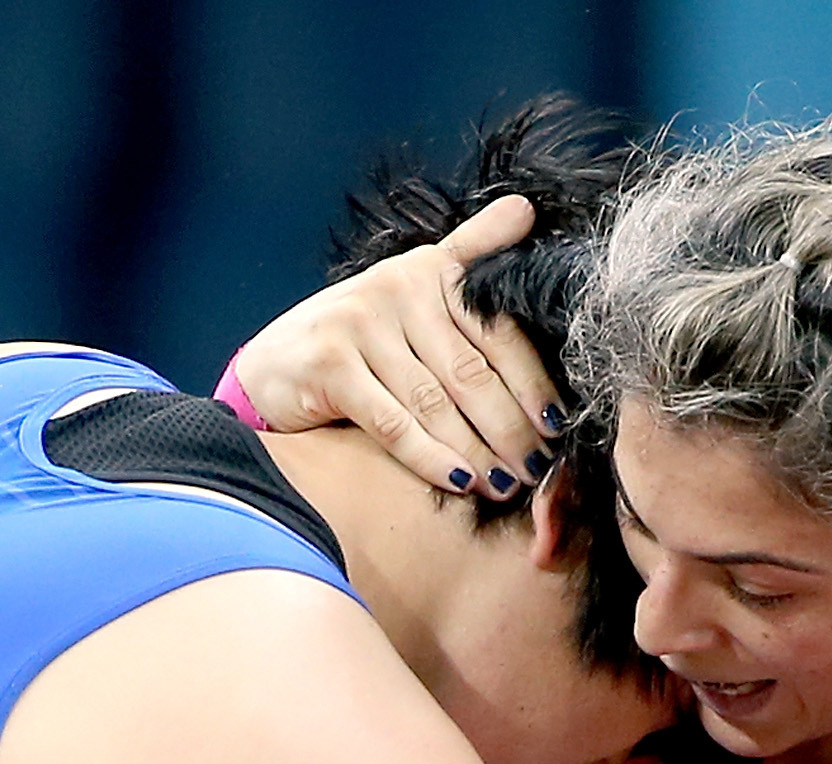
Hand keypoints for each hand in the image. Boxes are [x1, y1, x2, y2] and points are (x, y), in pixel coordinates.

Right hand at [231, 194, 567, 496]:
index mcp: (428, 272)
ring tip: (505, 485)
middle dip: (510, 428)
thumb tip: (525, 210)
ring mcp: (360, 325)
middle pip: (470, 372)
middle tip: (537, 469)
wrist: (272, 366)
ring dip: (477, 452)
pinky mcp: (331, 366)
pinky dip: (431, 458)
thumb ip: (468, 254)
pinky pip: (395, 424)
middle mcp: (396, 289)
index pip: (496, 331)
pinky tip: (459, 482)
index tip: (559, 426)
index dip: (531, 382)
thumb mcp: (410, 289)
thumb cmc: (355, 338)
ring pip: (436, 403)